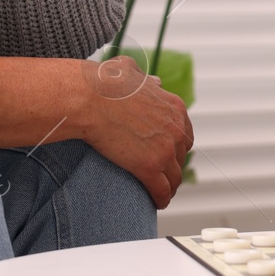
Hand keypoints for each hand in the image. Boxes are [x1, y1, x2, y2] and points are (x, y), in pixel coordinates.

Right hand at [77, 55, 193, 207]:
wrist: (89, 98)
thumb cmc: (103, 83)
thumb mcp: (131, 72)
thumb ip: (146, 79)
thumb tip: (155, 82)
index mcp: (174, 107)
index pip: (185, 134)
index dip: (175, 146)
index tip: (165, 154)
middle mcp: (175, 129)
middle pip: (182, 156)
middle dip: (172, 166)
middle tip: (161, 175)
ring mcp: (165, 150)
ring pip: (175, 177)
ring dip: (169, 187)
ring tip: (159, 193)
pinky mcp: (150, 168)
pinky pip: (162, 191)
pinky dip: (160, 199)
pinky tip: (155, 203)